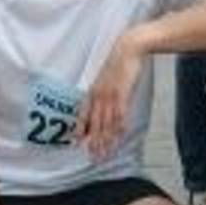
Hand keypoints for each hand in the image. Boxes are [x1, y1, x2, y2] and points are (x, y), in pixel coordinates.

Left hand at [77, 28, 147, 158]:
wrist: (128, 48)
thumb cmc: (118, 63)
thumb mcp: (106, 79)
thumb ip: (102, 92)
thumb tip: (102, 106)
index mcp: (93, 91)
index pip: (83, 114)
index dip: (80, 129)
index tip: (77, 142)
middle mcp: (99, 95)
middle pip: (95, 123)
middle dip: (94, 142)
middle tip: (93, 156)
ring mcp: (110, 94)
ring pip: (106, 122)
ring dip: (106, 139)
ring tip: (106, 153)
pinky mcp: (123, 92)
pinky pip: (120, 113)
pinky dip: (119, 126)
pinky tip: (119, 136)